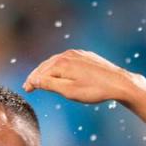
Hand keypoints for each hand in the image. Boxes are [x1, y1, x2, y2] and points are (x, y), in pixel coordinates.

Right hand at [23, 49, 145, 104]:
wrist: (119, 83)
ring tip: (41, 79)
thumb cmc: (94, 90)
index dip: (32, 81)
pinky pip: (67, 60)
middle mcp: (68, 54)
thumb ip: (49, 84)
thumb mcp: (68, 90)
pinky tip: (59, 72)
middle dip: (37, 75)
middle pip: (46, 65)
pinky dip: (58, 66)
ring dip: (47, 70)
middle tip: (29, 85)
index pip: (40, 72)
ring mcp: (78, 54)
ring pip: (57, 61)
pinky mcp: (86, 56)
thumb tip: (34, 79)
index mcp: (62, 63)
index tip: (26, 90)